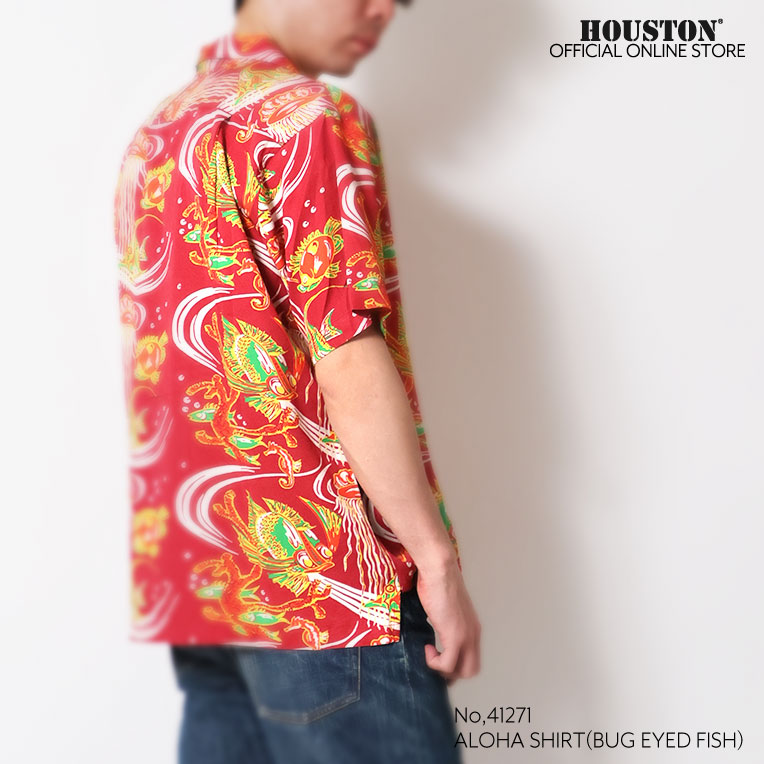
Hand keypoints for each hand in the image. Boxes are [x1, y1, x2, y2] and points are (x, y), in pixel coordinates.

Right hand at [415, 557, 481, 685]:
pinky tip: (427, 647)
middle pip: (471, 670)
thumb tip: (435, 626)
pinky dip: (434, 662)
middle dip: (451, 673)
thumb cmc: (438, 581)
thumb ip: (444, 620)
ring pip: (462, 672)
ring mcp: (466, 636)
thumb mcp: (444, 606)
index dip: (456, 664)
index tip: (439, 657)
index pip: (472, 658)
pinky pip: (447, 664)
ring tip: (431, 654)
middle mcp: (473, 634)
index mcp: (472, 627)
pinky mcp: (454, 636)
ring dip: (443, 669)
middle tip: (435, 663)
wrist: (439, 570)